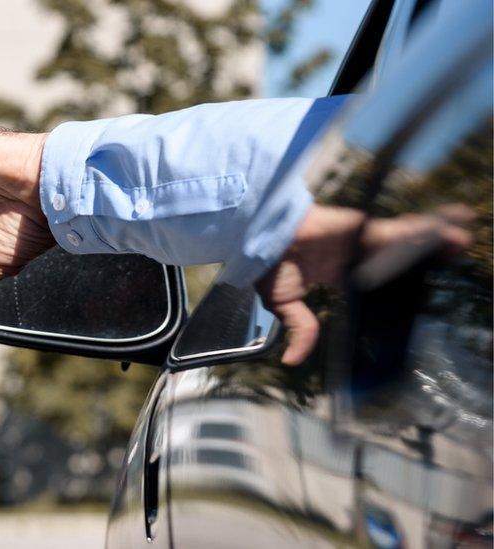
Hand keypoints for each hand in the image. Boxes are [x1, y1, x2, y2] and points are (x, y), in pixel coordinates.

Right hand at [256, 204, 473, 365]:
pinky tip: (453, 223)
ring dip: (435, 241)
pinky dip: (428, 227)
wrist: (261, 237)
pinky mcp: (363, 228)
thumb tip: (293, 360)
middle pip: (396, 255)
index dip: (393, 279)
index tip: (411, 284)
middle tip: (452, 256)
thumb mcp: (286, 303)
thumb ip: (300, 328)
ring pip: (405, 241)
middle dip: (424, 256)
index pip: (372, 276)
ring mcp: (360, 239)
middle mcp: (353, 253)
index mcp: (337, 271)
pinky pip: (402, 230)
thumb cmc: (267, 264)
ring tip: (464, 240)